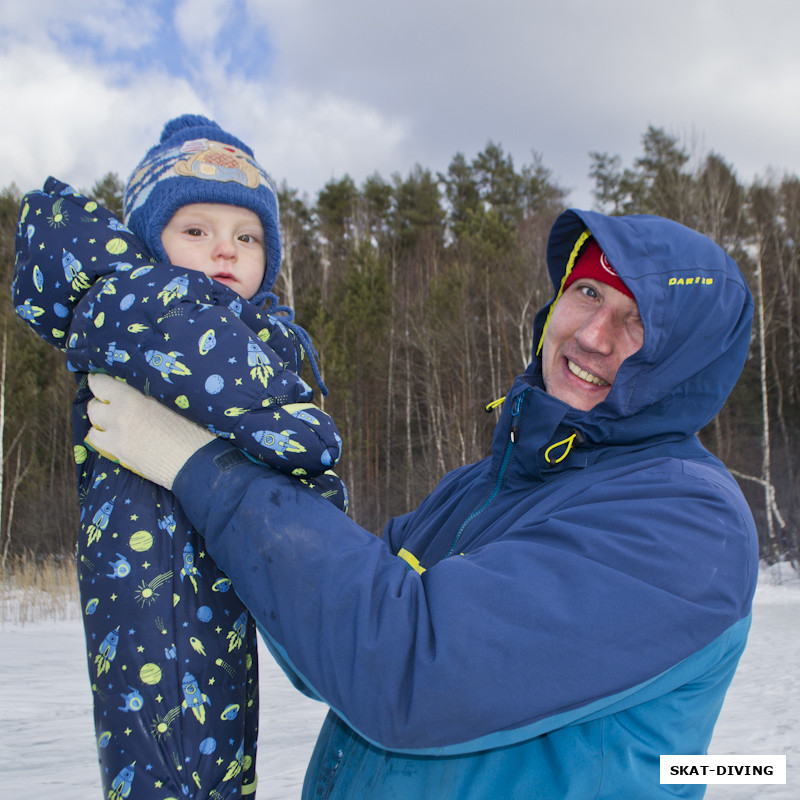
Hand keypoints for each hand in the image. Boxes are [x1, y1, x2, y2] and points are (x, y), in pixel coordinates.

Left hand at [86, 373, 213, 489]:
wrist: (194, 462)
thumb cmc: (191, 429)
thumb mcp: (169, 404)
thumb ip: (147, 398)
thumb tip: (139, 394)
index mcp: (131, 400)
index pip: (101, 385)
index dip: (98, 381)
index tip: (99, 379)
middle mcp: (117, 418)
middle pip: (94, 407)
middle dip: (100, 403)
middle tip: (109, 403)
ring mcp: (116, 440)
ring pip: (93, 429)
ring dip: (100, 424)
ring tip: (111, 423)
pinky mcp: (120, 457)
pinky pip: (101, 445)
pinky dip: (104, 439)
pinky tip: (115, 439)